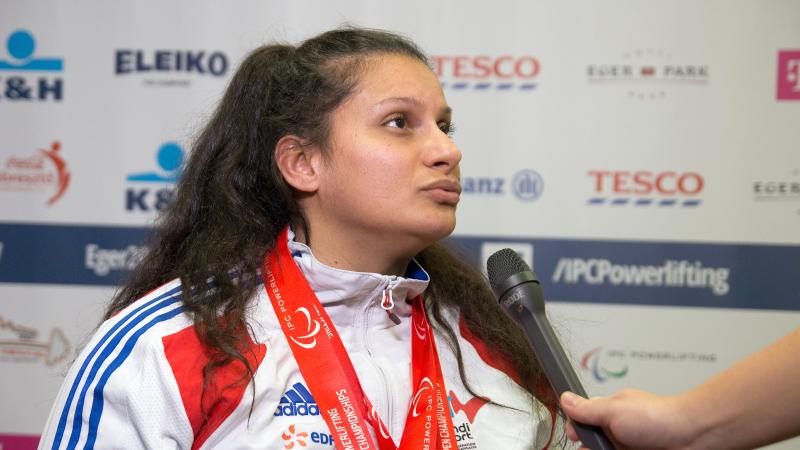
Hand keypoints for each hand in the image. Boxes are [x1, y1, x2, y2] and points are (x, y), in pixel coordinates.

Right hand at [560, 389, 692, 449]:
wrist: (691, 438)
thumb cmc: (658, 418)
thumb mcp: (613, 410)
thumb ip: (587, 408)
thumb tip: (565, 398)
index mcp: (613, 410)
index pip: (586, 417)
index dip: (577, 428)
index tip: (574, 435)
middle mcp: (621, 428)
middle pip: (594, 440)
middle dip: (588, 446)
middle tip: (588, 448)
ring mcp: (630, 445)